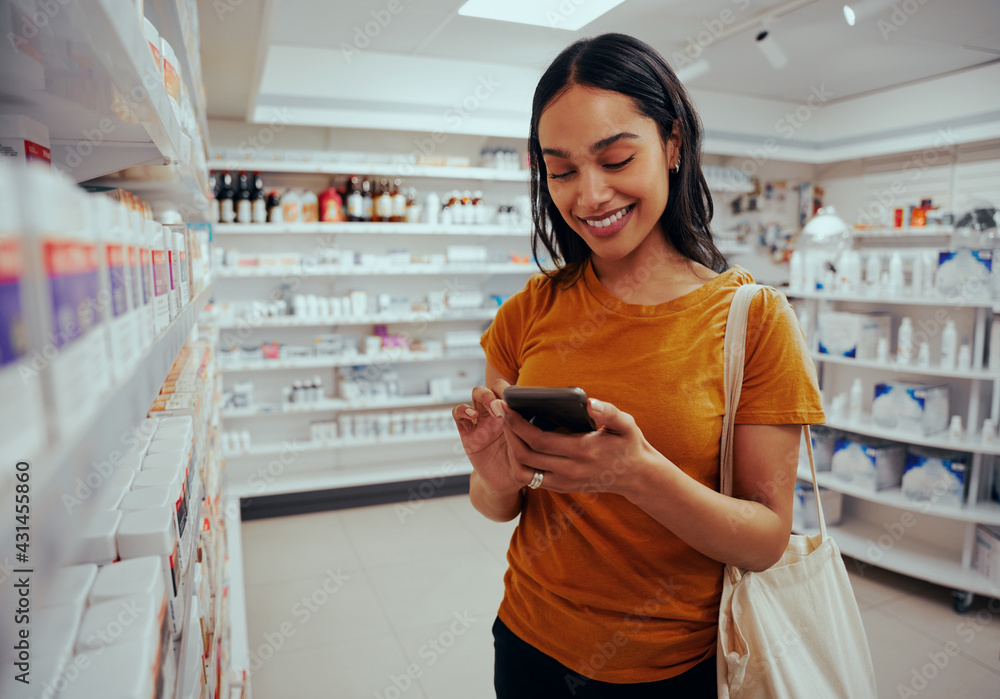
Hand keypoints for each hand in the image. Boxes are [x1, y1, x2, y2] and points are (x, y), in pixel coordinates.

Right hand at [453, 379, 533, 494]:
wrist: (504, 483)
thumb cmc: (522, 465)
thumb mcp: (530, 449)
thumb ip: (529, 433)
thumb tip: (538, 414)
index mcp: (513, 414)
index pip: (512, 391)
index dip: (514, 391)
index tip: (520, 399)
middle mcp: (497, 414)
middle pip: (494, 387)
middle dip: (499, 388)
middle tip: (505, 402)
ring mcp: (481, 421)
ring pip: (477, 393)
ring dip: (484, 394)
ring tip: (492, 406)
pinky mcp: (467, 432)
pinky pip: (458, 413)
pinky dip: (463, 410)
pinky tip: (473, 416)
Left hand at [499, 396, 656, 496]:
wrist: (636, 476)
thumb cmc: (629, 445)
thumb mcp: (626, 425)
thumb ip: (609, 413)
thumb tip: (590, 403)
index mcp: (582, 451)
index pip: (538, 440)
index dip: (517, 424)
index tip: (506, 407)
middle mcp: (570, 470)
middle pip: (526, 455)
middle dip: (508, 432)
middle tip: (498, 412)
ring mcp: (564, 482)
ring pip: (524, 471)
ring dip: (510, 450)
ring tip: (507, 429)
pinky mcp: (562, 487)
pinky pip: (531, 480)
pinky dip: (520, 463)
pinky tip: (518, 444)